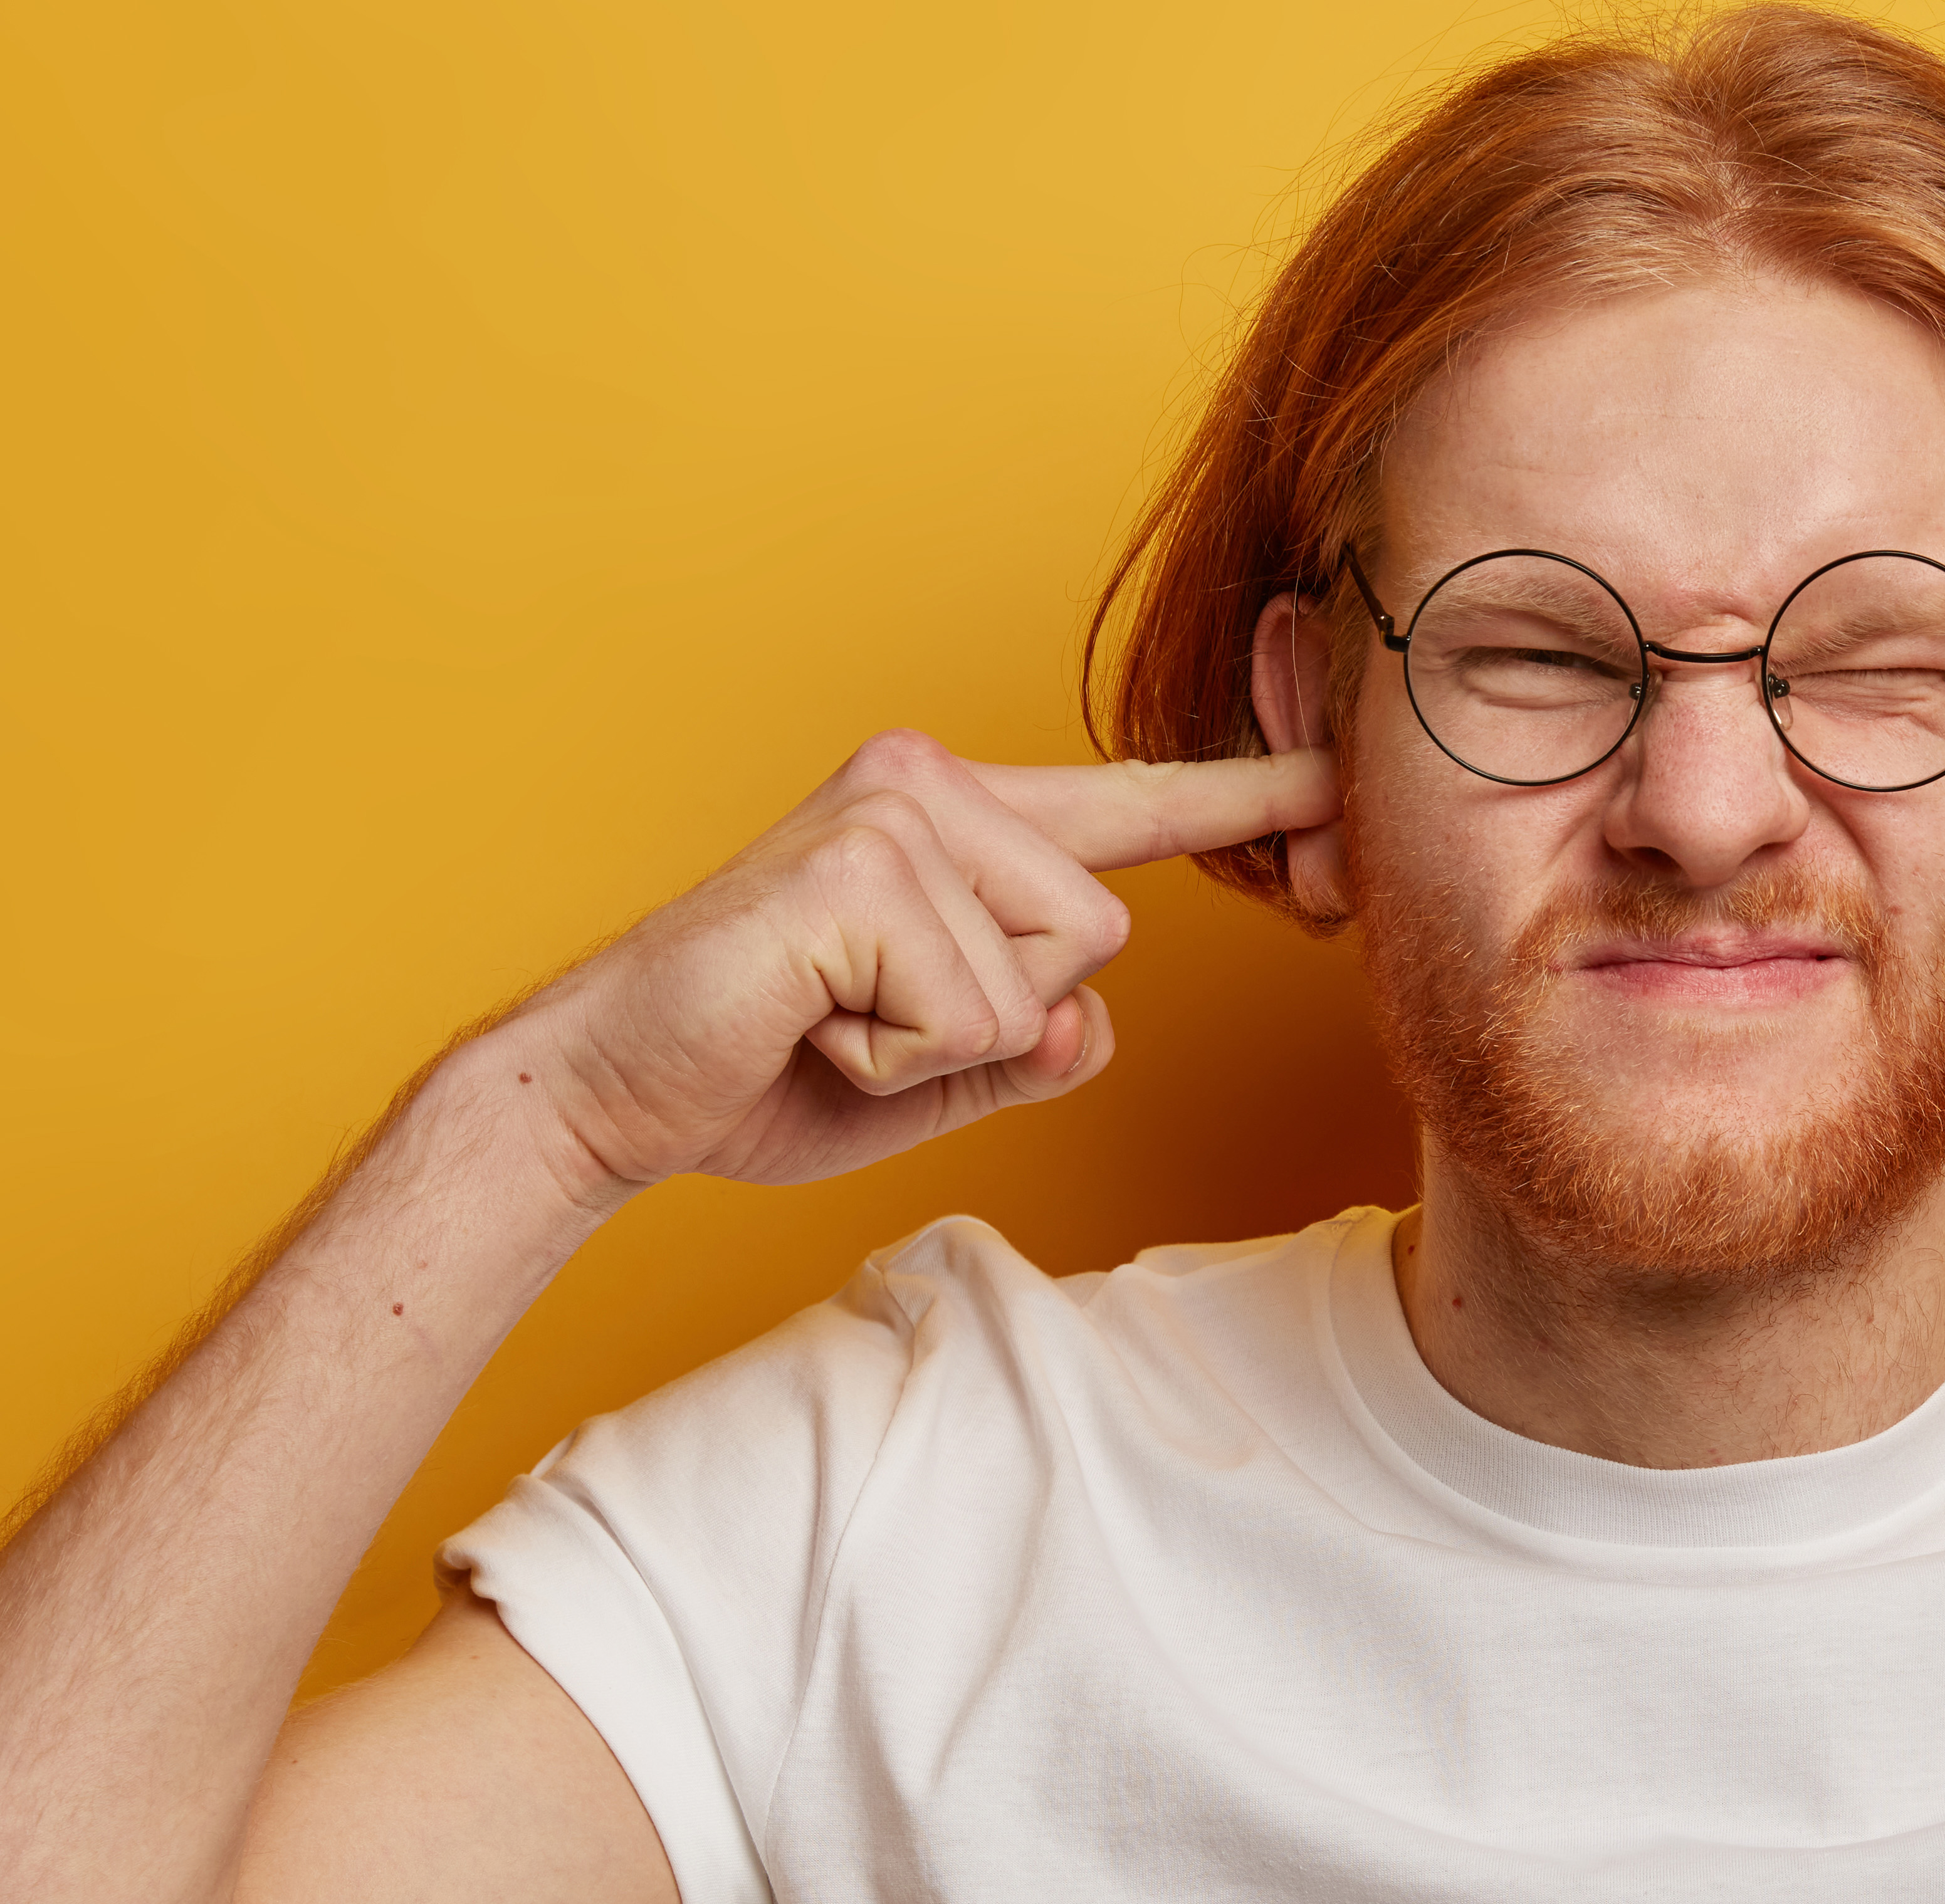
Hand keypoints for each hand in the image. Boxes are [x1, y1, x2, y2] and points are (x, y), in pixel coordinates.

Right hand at [500, 730, 1338, 1194]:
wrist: (607, 1090)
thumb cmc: (762, 1071)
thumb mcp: (937, 1073)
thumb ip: (1038, 1043)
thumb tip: (1082, 1020)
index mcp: (950, 818)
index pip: (1121, 813)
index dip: (1238, 800)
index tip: (1336, 772)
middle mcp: (927, 783)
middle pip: (1099, 933)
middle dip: (997, 1019)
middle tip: (858, 1018)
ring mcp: (893, 814)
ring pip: (1044, 975)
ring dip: (939, 1043)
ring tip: (829, 1016)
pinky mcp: (861, 869)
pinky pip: (973, 1013)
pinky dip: (893, 1059)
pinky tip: (809, 1022)